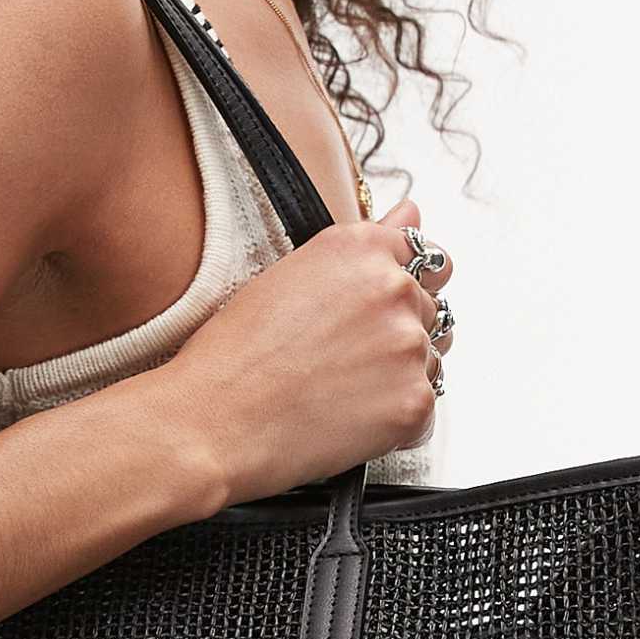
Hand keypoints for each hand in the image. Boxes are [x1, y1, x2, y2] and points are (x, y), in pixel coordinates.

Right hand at [155, 193, 455, 513]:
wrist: (210, 422)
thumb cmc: (231, 356)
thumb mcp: (288, 277)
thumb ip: (363, 248)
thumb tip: (413, 213)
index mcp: (359, 248)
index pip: (422, 256)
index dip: (404, 286)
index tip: (379, 312)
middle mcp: (393, 288)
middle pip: (429, 312)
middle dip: (395, 337)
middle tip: (338, 364)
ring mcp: (408, 346)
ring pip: (429, 363)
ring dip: (397, 380)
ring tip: (336, 395)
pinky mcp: (413, 402)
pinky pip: (424, 414)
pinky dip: (393, 425)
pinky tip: (344, 424)